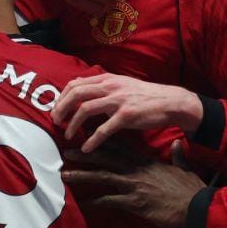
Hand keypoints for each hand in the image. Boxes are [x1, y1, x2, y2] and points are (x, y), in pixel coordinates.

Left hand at [53, 73, 202, 151]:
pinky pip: (103, 129)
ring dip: (73, 124)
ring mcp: (118, 100)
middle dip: (61, 109)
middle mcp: (111, 87)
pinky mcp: (127, 116)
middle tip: (56, 122)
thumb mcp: (122, 85)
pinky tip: (86, 148)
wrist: (170, 102)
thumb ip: (102, 87)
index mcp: (107, 79)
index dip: (62, 97)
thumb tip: (80, 90)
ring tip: (68, 136)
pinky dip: (92, 140)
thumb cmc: (145, 96)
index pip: (75, 83)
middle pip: (76, 93)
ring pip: (85, 109)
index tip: (57, 110)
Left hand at [62, 141, 204, 227]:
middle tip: (66, 151)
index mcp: (146, 161)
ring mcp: (134, 185)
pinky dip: (94, 202)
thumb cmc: (190, 189)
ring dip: (82, 174)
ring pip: (102, 176)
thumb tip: (177, 144)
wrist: (196, 207)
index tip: (87, 134)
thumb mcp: (184, 167)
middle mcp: (137, 169)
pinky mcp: (134, 202)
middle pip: (105, 157)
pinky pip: (109, 201)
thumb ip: (177, 156)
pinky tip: (81, 204)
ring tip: (64, 174)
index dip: (102, 139)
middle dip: (85, 153)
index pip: (120, 146)